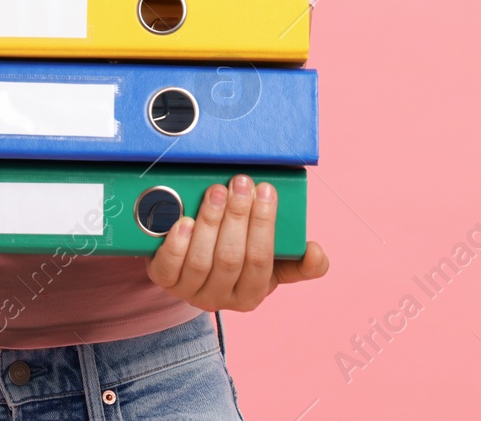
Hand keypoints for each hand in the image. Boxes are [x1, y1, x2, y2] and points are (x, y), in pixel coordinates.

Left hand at [145, 175, 328, 311]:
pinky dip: (177, 243)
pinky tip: (185, 220)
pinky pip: (168, 267)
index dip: (264, 224)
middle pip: (231, 258)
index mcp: (251, 295)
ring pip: (201, 260)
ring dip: (210, 222)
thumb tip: (316, 252)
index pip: (262, 260)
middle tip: (241, 182)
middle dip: (237, 216)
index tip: (266, 190)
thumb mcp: (269, 263)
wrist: (188, 267)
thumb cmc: (236, 257)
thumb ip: (297, 261)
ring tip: (216, 191)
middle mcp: (220, 299)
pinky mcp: (163, 281)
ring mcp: (189, 292)